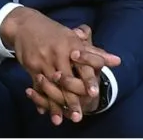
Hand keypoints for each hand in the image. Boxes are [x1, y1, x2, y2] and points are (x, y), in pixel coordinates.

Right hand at [1, 8, 119, 124]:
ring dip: (55, 104)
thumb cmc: (53, 32)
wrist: (24, 24)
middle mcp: (57, 54)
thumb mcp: (73, 38)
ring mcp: (43, 61)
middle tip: (78, 116)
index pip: (83, 65)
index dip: (88, 79)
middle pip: (66, 81)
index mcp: (71, 45)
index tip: (93, 93)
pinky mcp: (31, 66)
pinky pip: (37, 85)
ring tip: (61, 119)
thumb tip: (117, 61)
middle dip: (71, 99)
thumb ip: (94, 53)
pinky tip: (44, 111)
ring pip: (51, 86)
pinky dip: (40, 98)